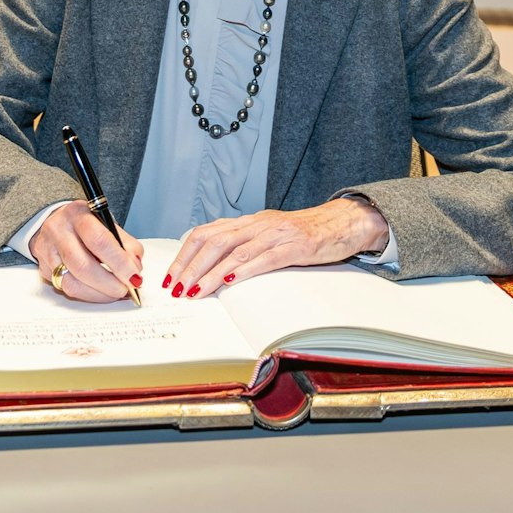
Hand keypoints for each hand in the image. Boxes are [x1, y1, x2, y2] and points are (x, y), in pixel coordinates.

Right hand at [29, 203, 144, 303]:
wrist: (56, 223)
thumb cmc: (86, 224)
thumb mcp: (107, 224)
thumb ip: (125, 244)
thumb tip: (135, 268)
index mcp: (78, 214)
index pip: (98, 240)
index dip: (118, 261)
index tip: (134, 276)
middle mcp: (58, 231)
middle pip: (83, 265)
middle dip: (109, 283)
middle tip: (126, 289)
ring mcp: (47, 251)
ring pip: (72, 283)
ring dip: (99, 294)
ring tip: (115, 293)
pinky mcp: (44, 269)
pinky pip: (66, 289)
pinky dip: (88, 295)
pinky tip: (100, 292)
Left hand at [164, 198, 388, 297]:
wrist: (341, 222)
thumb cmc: (303, 233)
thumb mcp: (268, 235)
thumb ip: (244, 245)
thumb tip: (213, 269)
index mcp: (247, 221)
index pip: (205, 233)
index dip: (185, 254)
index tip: (171, 275)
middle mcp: (257, 223)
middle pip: (213, 242)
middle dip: (191, 267)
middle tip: (177, 288)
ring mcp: (275, 234)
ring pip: (234, 251)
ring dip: (211, 273)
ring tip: (195, 291)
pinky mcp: (294, 246)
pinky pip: (265, 257)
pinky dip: (245, 269)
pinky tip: (231, 280)